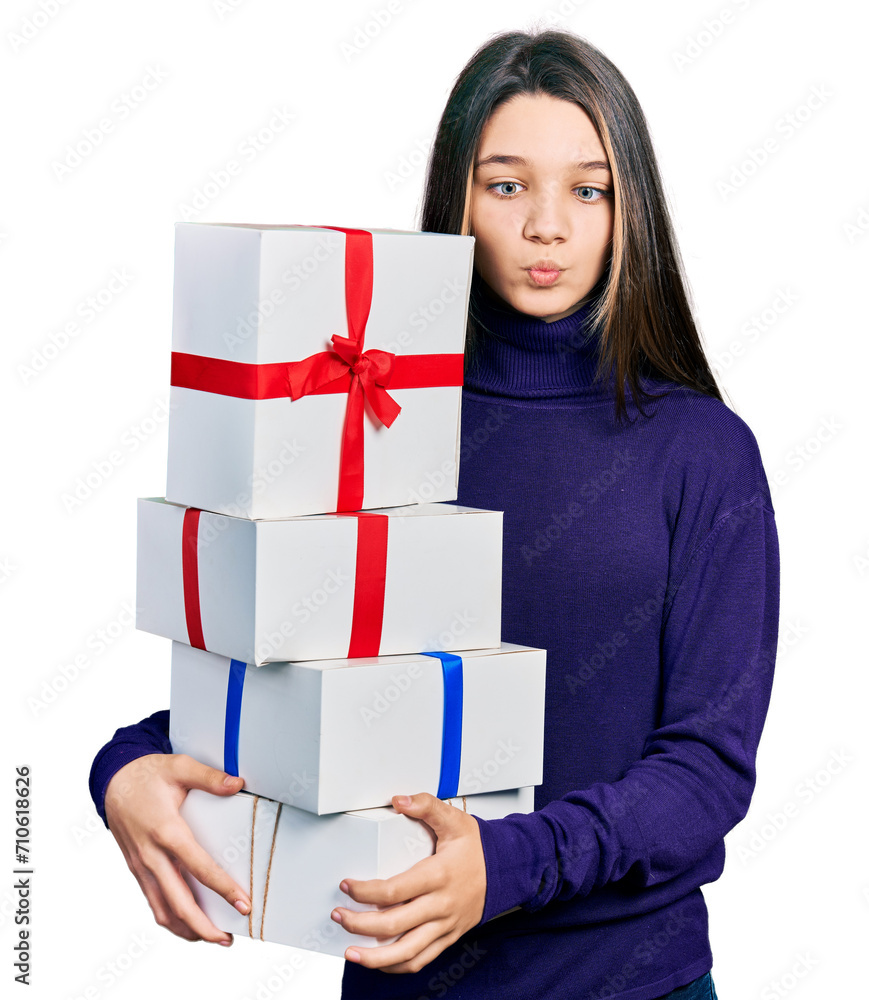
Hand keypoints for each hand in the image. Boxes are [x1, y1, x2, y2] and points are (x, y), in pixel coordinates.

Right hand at [104, 753, 250, 944]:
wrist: (113, 780)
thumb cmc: (149, 774)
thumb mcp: (180, 767)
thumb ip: (210, 778)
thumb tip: (238, 784)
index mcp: (166, 830)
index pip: (199, 868)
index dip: (223, 889)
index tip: (243, 904)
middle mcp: (152, 854)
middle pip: (178, 902)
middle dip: (204, 926)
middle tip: (229, 937)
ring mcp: (142, 865)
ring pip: (162, 910)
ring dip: (187, 929)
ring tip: (213, 937)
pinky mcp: (137, 869)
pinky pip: (153, 902)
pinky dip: (170, 919)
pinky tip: (188, 924)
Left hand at [331, 792, 486, 973]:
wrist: (507, 870)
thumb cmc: (478, 847)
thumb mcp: (454, 819)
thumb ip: (426, 805)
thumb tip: (399, 800)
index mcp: (438, 875)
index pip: (395, 890)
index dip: (366, 891)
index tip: (347, 885)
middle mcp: (441, 905)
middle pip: (394, 924)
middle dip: (360, 924)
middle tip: (339, 916)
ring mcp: (445, 926)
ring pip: (406, 952)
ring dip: (374, 956)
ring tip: (350, 952)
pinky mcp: (448, 937)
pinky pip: (420, 960)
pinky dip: (396, 966)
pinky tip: (377, 961)